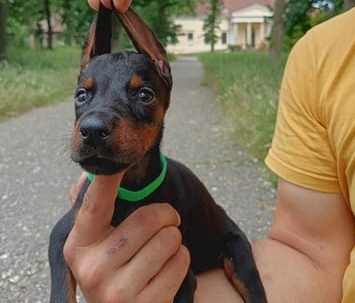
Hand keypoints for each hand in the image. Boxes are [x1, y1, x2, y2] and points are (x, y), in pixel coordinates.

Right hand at [64, 174, 189, 302]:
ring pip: (168, 240)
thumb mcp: (95, 244)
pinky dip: (181, 257)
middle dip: (166, 214)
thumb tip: (91, 174)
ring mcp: (118, 291)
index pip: (95, 204)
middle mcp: (93, 268)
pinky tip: (167, 266)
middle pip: (147, 219)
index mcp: (79, 245)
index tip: (120, 159)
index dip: (108, 179)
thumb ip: (94, 209)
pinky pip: (180, 262)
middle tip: (168, 219)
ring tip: (164, 246)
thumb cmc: (111, 271)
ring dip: (174, 237)